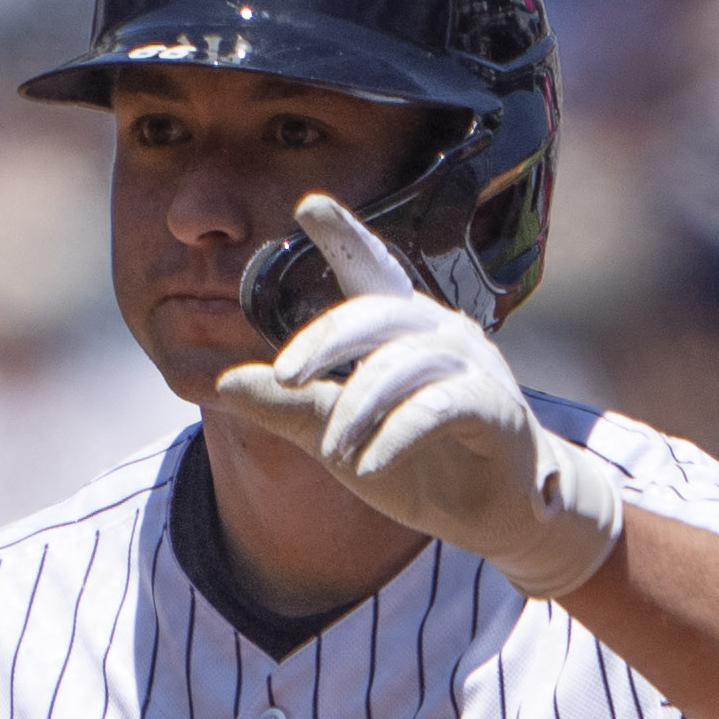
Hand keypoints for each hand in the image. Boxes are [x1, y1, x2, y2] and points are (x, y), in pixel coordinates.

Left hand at [206, 195, 624, 598]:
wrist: (490, 514)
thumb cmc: (418, 464)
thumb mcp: (338, 438)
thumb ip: (289, 408)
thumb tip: (222, 382)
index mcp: (400, 329)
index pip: (370, 271)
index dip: (344, 235)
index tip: (309, 204)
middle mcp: (439, 333)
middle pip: (375, 313)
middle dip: (325, 341)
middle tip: (284, 376)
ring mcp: (473, 366)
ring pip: (404, 363)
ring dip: (359, 407)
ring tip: (334, 452)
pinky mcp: (496, 409)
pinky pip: (440, 408)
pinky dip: (397, 435)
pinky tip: (368, 468)